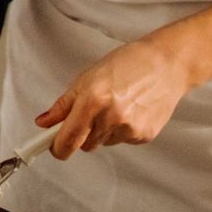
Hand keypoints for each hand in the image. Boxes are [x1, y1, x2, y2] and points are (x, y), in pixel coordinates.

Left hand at [34, 41, 192, 158]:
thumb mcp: (87, 78)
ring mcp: (130, 129)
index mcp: (93, 101)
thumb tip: (44, 123)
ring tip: (117, 105)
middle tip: (92, 112)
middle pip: (85, 145)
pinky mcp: (145, 135)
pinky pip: (122, 140)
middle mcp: (112, 118)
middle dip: (83, 133)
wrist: (167, 64)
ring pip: (103, 143)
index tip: (54, 146)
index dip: (57, 147)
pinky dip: (122, 130)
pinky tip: (132, 110)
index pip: (67, 140)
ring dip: (104, 131)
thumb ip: (63, 105)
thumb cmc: (127, 64)